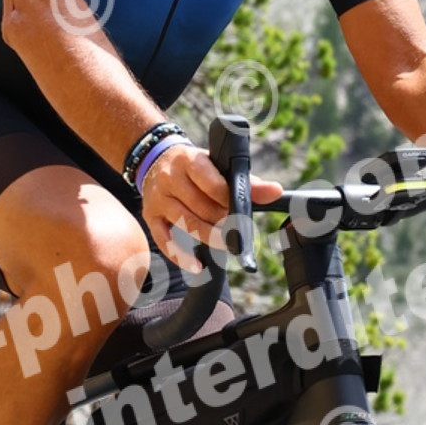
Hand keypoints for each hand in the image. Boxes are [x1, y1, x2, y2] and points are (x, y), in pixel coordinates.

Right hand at [139, 140, 282, 272]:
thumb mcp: (217, 165)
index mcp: (190, 161)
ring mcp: (159, 198)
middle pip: (200, 208)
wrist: (157, 158)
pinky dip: (180, 256)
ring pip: (186, 224)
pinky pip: (164, 241)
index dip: (229, 200)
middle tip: (237, 230)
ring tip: (227, 243)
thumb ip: (247, 180)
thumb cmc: (195, 166)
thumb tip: (275, 191)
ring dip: (209, 237)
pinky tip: (197, 266)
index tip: (241, 211)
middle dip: (223, 222)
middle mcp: (171, 179)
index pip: (212, 184)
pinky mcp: (150, 216)